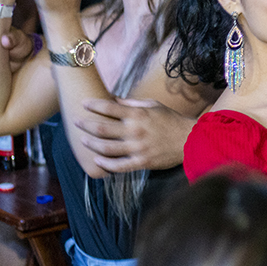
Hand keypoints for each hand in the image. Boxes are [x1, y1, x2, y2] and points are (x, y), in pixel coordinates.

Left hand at [74, 98, 195, 171]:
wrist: (190, 139)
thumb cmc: (171, 120)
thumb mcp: (154, 106)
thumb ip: (133, 104)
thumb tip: (114, 99)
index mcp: (138, 115)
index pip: (108, 107)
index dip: (93, 105)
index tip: (83, 103)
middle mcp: (135, 131)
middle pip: (101, 128)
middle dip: (85, 124)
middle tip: (76, 122)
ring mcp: (138, 148)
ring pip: (106, 148)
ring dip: (91, 144)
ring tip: (84, 140)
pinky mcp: (142, 162)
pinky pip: (119, 166)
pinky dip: (106, 164)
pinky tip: (98, 160)